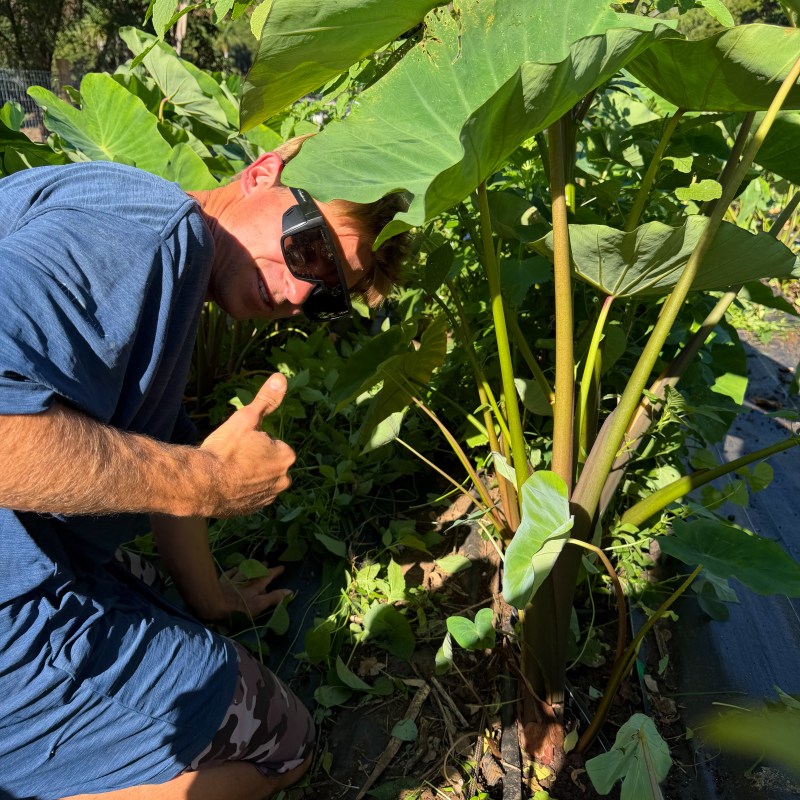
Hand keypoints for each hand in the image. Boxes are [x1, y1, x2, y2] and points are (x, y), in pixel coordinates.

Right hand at [200, 373, 295, 516]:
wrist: (201, 484)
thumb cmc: (225, 449)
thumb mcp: (246, 418)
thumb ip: (266, 399)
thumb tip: (281, 377)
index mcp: (286, 456)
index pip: (271, 442)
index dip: (252, 440)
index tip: (238, 444)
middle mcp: (284, 479)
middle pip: (266, 461)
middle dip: (252, 458)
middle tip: (231, 457)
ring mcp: (269, 497)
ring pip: (258, 477)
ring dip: (246, 474)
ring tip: (226, 471)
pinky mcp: (253, 510)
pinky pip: (249, 494)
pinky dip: (240, 490)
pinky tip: (225, 485)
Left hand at [215, 563, 290, 619]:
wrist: (216, 603)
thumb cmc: (239, 607)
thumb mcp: (260, 605)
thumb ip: (274, 598)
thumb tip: (290, 591)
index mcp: (257, 586)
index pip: (269, 576)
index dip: (275, 571)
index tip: (282, 567)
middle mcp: (247, 580)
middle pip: (256, 571)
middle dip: (263, 567)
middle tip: (267, 563)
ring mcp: (234, 580)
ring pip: (244, 570)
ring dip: (249, 567)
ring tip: (253, 563)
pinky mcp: (223, 582)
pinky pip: (230, 573)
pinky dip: (234, 570)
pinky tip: (234, 568)